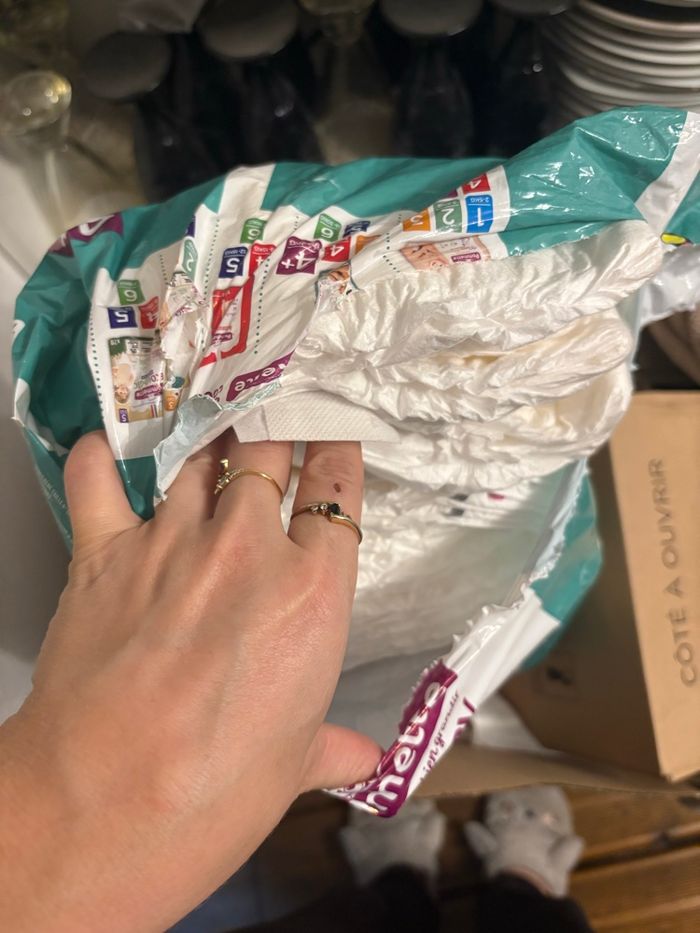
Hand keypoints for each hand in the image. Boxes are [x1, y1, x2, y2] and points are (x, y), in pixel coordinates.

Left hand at [0, 431, 380, 932]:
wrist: (105, 805)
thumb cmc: (211, 794)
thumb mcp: (291, 766)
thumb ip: (329, 744)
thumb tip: (359, 759)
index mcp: (313, 594)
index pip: (337, 491)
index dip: (337, 453)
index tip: (334, 434)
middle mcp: (248, 552)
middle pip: (271, 452)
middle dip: (278, 424)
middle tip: (277, 410)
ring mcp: (173, 544)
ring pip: (200, 457)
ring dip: (211, 438)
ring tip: (215, 422)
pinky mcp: (105, 552)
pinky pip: (100, 479)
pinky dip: (102, 456)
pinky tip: (108, 445)